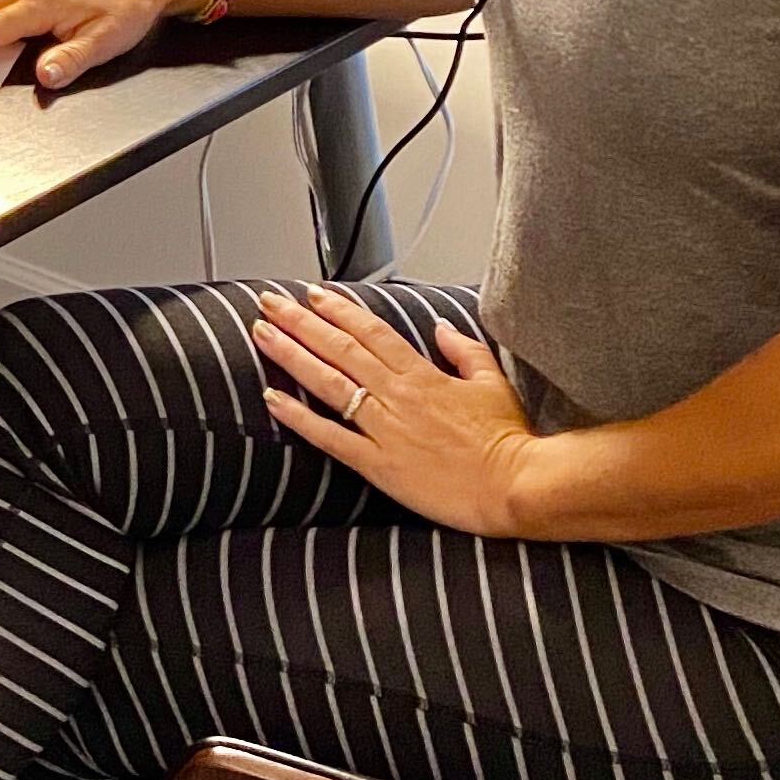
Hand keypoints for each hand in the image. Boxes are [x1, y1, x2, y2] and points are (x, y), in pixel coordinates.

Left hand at [250, 285, 541, 537]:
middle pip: (340, 348)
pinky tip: (272, 400)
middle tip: (269, 302)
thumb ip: (464, 351)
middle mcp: (398, 396)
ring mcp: (385, 429)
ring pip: (329, 383)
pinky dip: (299, 418)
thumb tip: (441, 328)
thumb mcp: (492, 383)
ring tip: (261, 334)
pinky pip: (331, 437)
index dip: (337, 310)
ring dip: (292, 355)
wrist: (517, 485)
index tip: (311, 294)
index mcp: (423, 375)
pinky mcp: (379, 464)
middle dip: (300, 321)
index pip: (371, 332)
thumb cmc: (510, 439)